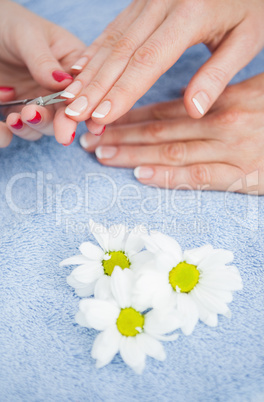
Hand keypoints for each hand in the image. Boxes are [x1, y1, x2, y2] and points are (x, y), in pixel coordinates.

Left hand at [0, 0, 85, 146]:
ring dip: (35, 126)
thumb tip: (64, 84)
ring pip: (44, 126)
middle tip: (53, 128)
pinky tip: (10, 122)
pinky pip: (20, 127)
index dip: (87, 107)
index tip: (85, 120)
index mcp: (72, 66)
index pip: (84, 90)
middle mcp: (59, 89)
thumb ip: (44, 60)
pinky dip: (14, 130)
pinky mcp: (18, 110)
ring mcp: (39, 101)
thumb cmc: (8, 23)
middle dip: (61, 124)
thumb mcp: (27, 35)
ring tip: (21, 117)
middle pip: (67, 114)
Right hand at [63, 0, 263, 127]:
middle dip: (95, 86)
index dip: (123, 91)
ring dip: (88, 72)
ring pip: (112, 40)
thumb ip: (218, 74)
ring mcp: (148, 0)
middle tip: (74, 113)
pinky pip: (113, 28)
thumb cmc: (250, 6)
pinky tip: (78, 69)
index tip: (102, 116)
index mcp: (191, 14)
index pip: (148, 60)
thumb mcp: (247, 39)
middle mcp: (162, 3)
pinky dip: (93, 51)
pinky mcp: (142, 1)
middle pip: (121, 52)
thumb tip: (193, 110)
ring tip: (70, 98)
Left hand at [79, 73, 263, 193]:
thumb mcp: (251, 95)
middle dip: (121, 136)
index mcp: (221, 102)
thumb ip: (216, 102)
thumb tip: (180, 108)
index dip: (131, 116)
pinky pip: (199, 178)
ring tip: (103, 156)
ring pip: (171, 153)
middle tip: (89, 141)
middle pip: (160, 131)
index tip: (103, 120)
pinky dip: (168, 177)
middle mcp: (221, 124)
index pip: (165, 110)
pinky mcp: (242, 178)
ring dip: (132, 155)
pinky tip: (141, 175)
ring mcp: (230, 152)